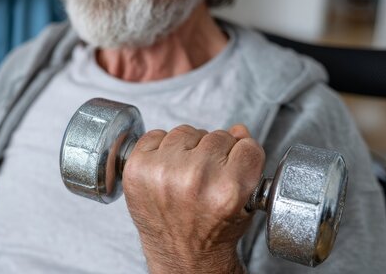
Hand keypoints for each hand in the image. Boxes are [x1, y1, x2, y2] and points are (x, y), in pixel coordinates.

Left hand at [122, 124, 263, 273]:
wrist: (181, 255)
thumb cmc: (212, 231)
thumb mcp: (244, 204)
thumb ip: (247, 162)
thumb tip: (237, 130)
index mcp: (227, 189)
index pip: (246, 145)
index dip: (241, 157)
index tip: (234, 169)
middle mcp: (194, 178)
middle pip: (217, 136)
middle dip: (215, 154)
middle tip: (207, 179)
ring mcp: (162, 172)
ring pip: (186, 132)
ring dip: (188, 149)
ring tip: (186, 175)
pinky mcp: (138, 168)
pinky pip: (155, 135)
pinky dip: (160, 148)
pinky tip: (166, 170)